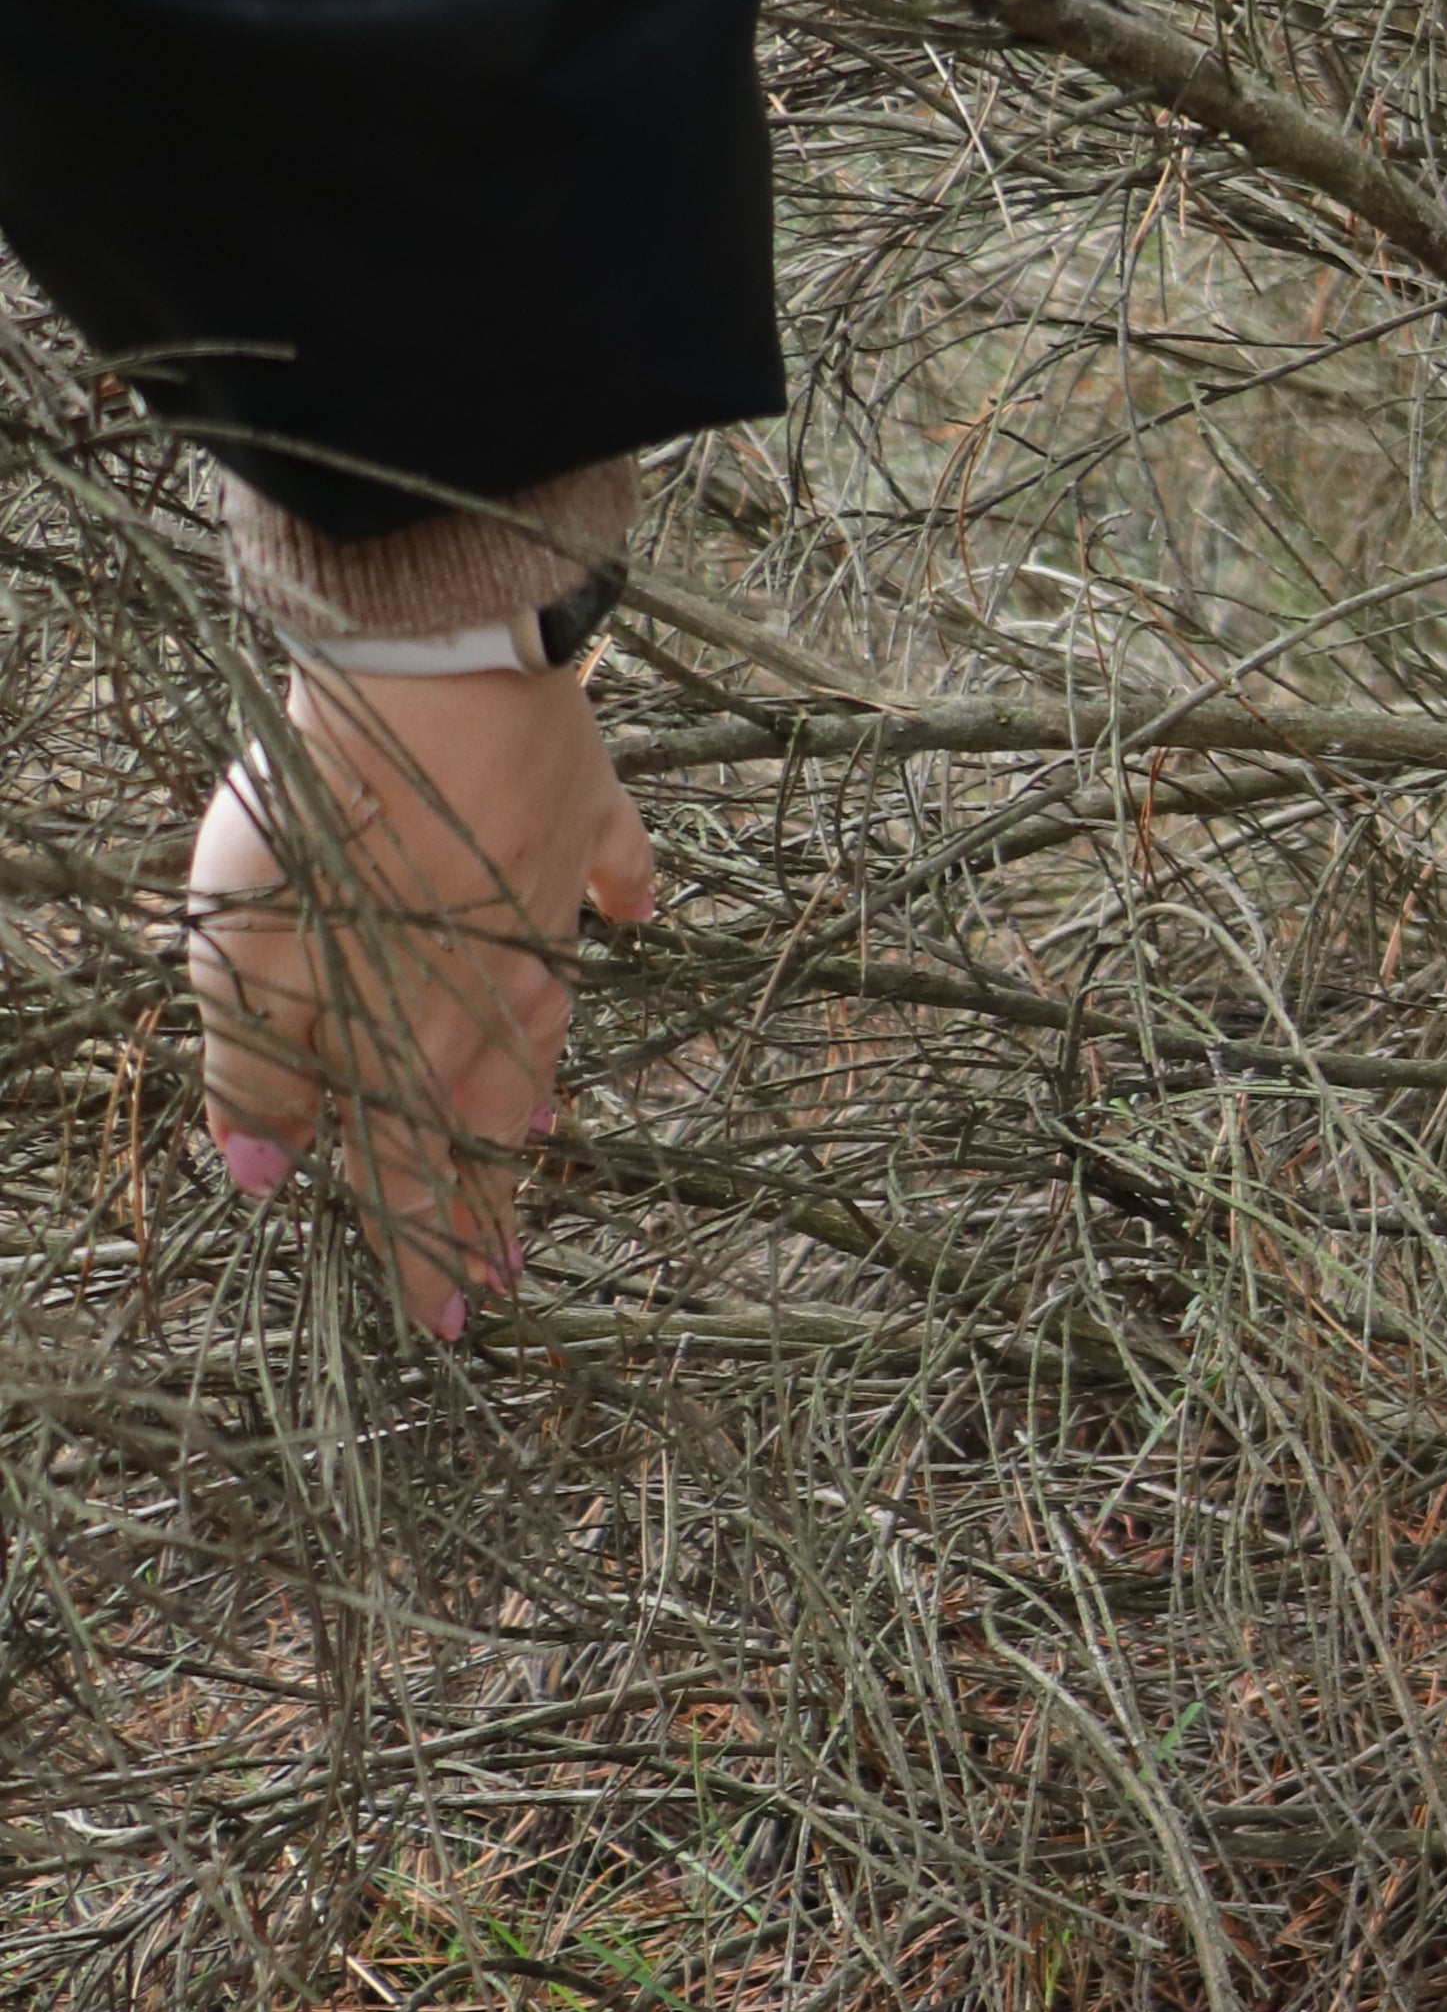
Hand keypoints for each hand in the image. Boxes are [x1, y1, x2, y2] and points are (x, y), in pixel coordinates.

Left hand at [188, 661, 657, 1335]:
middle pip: (490, 1117)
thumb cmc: (328, 831)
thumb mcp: (248, 963)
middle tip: (509, 1272)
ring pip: (546, 1015)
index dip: (423, 1253)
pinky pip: (611, 869)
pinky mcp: (579, 816)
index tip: (447, 1324)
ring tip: (548, 1127)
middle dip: (491, 1202)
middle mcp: (491, 994)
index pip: (414, 1176)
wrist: (433, 687)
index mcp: (412, 1039)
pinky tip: (633, 915)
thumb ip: (259, 1073)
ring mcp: (545, 906)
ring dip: (540, 1079)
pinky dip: (621, 897)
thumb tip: (268, 1176)